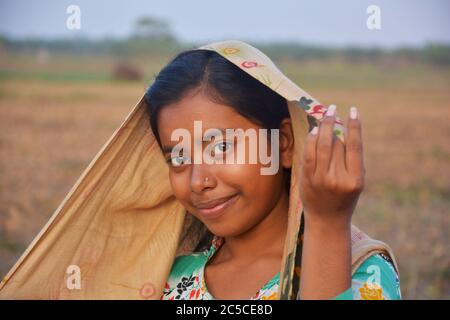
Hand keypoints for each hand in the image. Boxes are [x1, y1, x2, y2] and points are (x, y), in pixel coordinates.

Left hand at [299, 105, 364, 226]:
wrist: (327, 220)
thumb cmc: (345, 197)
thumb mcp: (356, 180)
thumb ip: (352, 158)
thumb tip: (344, 128)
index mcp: (355, 179)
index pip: (355, 146)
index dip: (354, 126)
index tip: (353, 110)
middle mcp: (338, 179)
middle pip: (336, 144)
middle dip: (334, 124)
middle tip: (333, 110)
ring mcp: (321, 180)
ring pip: (321, 146)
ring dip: (322, 127)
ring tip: (325, 116)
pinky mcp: (307, 179)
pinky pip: (308, 154)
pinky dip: (311, 140)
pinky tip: (314, 130)